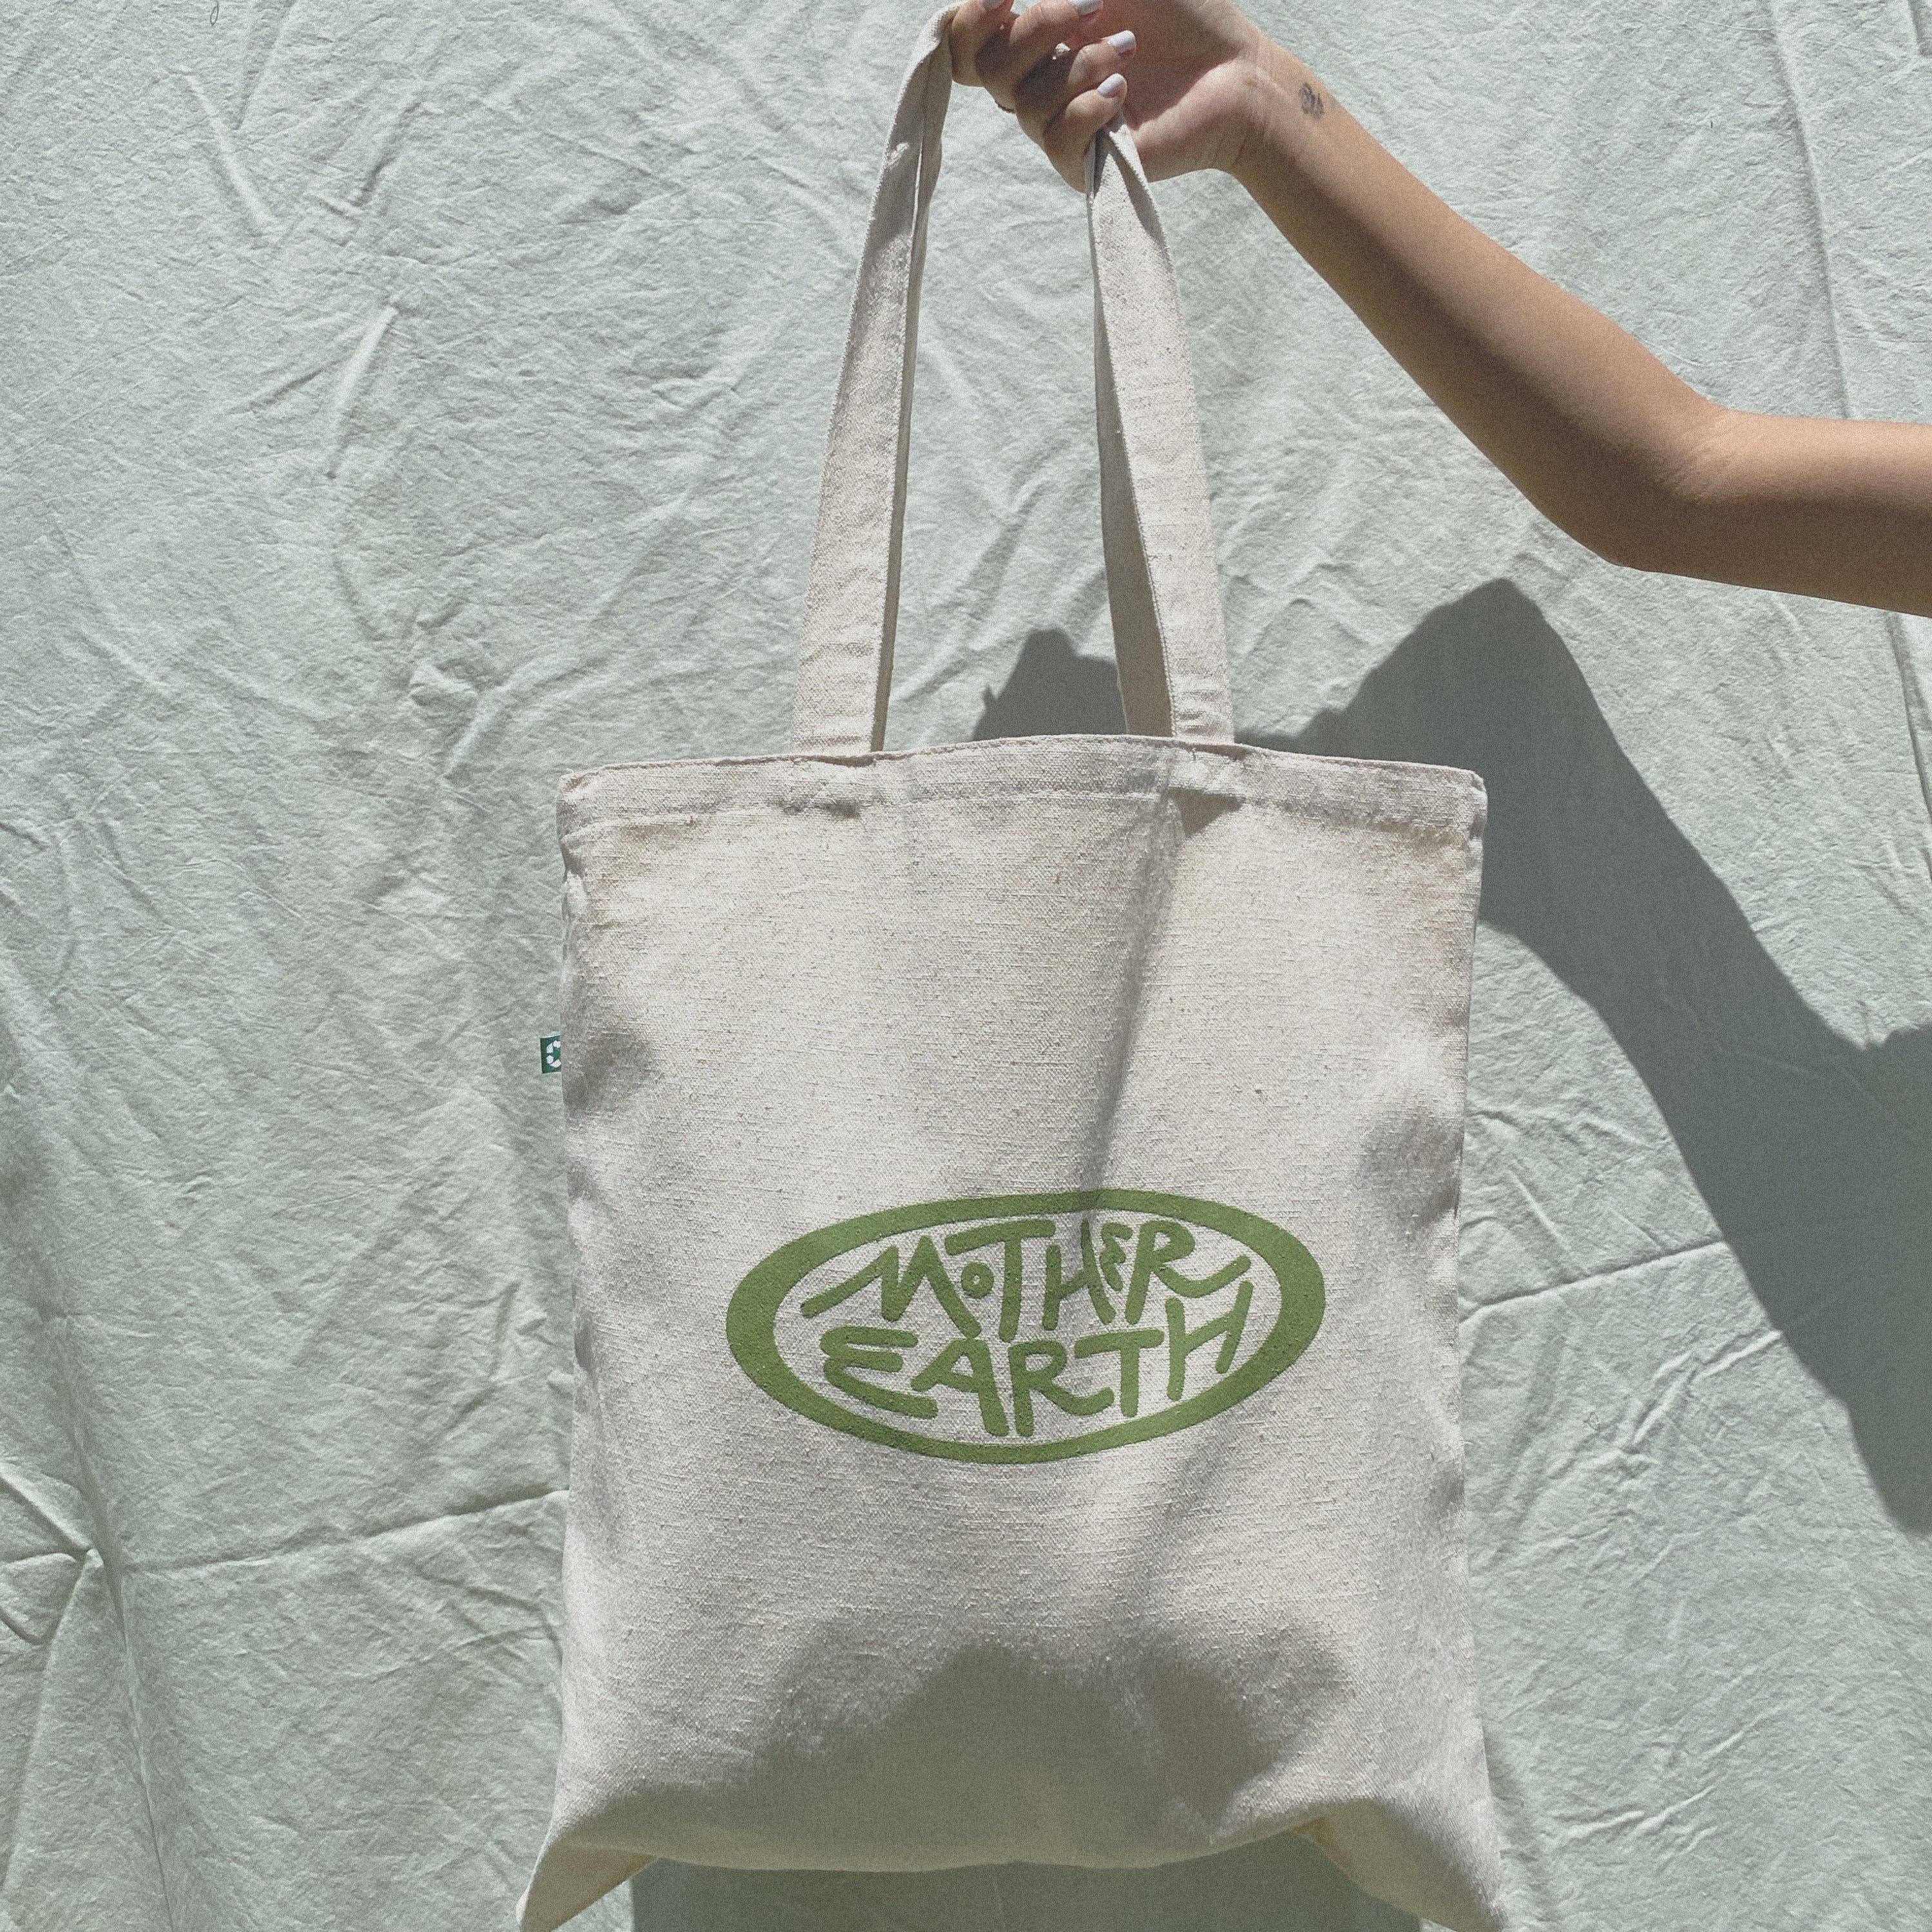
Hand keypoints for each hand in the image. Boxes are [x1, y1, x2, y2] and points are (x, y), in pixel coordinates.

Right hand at [947, 0, 1273, 189]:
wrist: (1234, 67)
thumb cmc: (1184, 12)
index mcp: (1039, 40)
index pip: (968, 45)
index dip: (971, 20)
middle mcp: (1041, 85)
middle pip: (988, 70)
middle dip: (1036, 29)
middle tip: (1095, 5)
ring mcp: (1061, 127)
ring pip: (1025, 104)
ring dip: (1079, 65)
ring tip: (1128, 51)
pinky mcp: (1086, 166)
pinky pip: (1057, 140)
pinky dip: (1088, 107)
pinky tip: (1124, 91)